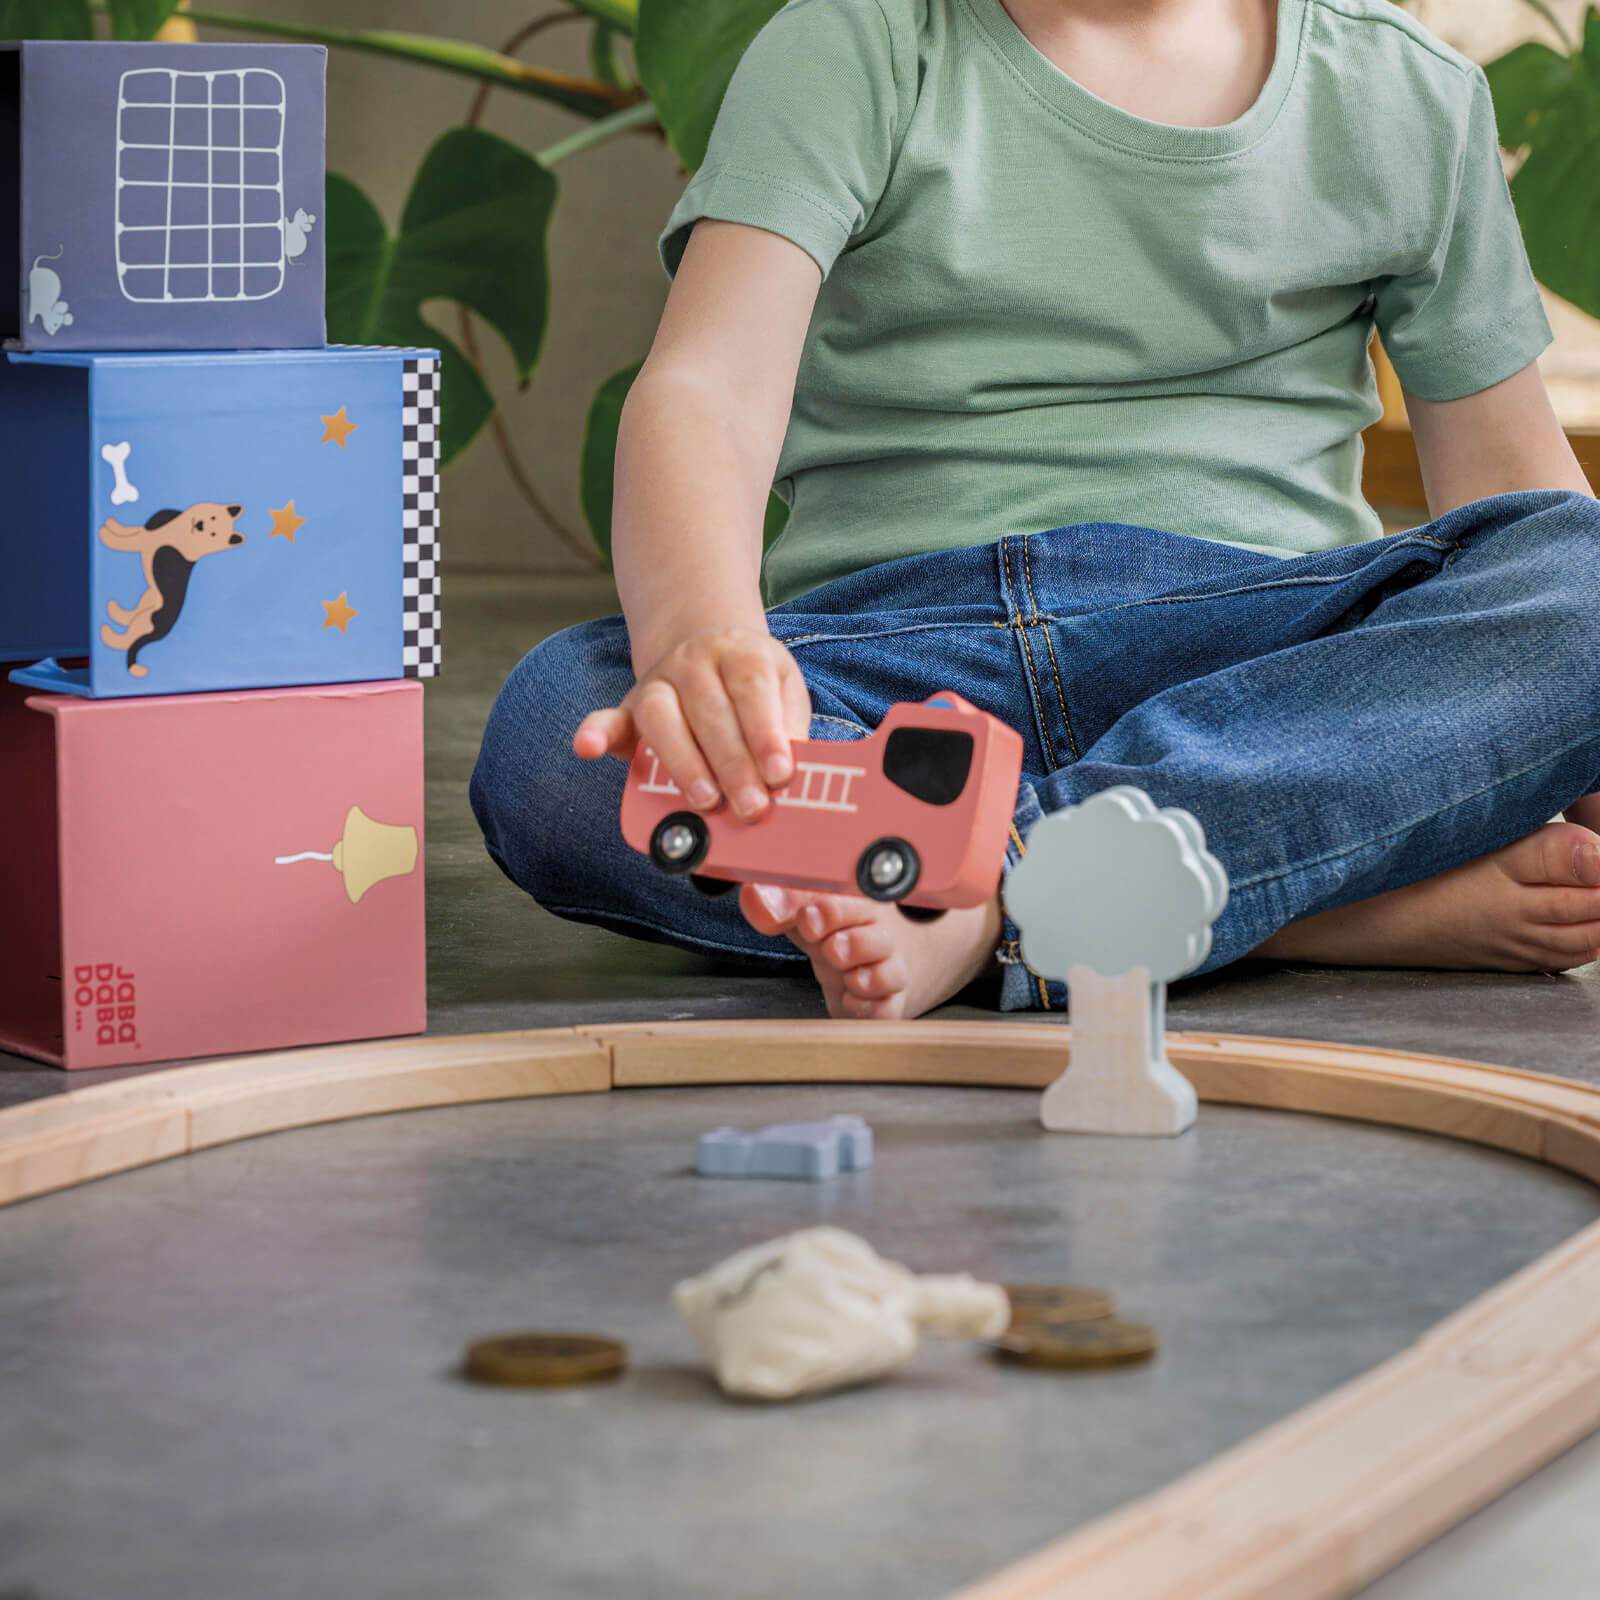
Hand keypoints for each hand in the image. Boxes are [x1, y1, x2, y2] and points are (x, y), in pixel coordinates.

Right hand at [573, 625, 810, 819]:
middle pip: (710, 710)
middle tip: (751, 807)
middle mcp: (695, 660)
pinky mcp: (629, 706)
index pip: (752, 690)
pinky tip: (588, 749)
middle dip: (732, 765)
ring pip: (661, 716)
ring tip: (706, 802)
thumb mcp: (784, 691)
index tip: (780, 774)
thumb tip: (792, 780)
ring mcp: (658, 680)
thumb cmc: (753, 685)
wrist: (708, 647)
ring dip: (683, 763)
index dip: (765, 733)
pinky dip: (596, 733)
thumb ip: (789, 728)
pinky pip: (608, 717)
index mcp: (741, 652)